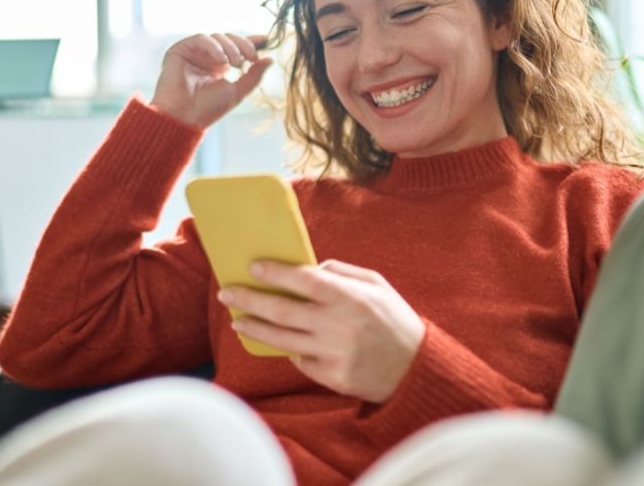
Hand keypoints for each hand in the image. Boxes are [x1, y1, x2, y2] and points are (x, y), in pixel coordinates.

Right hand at [150, 33, 273, 128]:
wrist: (184, 117)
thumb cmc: (208, 109)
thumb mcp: (238, 91)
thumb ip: (254, 76)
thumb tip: (270, 59)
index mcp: (220, 65)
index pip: (237, 47)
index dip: (251, 41)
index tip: (266, 39)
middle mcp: (207, 57)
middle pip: (230, 38)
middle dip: (244, 45)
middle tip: (251, 58)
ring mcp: (194, 52)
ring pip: (217, 37)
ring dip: (231, 47)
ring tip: (235, 64)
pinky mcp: (181, 50)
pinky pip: (201, 38)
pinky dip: (214, 46)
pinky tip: (222, 60)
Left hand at [217, 260, 426, 402]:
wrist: (416, 369)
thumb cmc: (395, 320)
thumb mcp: (378, 285)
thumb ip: (343, 272)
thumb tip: (309, 267)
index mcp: (350, 297)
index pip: (303, 280)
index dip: (275, 272)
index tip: (253, 266)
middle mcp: (338, 325)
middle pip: (281, 310)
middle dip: (250, 299)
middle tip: (227, 293)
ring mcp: (333, 354)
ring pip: (281, 339)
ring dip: (254, 328)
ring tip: (237, 320)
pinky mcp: (331, 377)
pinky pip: (299, 360)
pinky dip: (288, 349)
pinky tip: (279, 341)